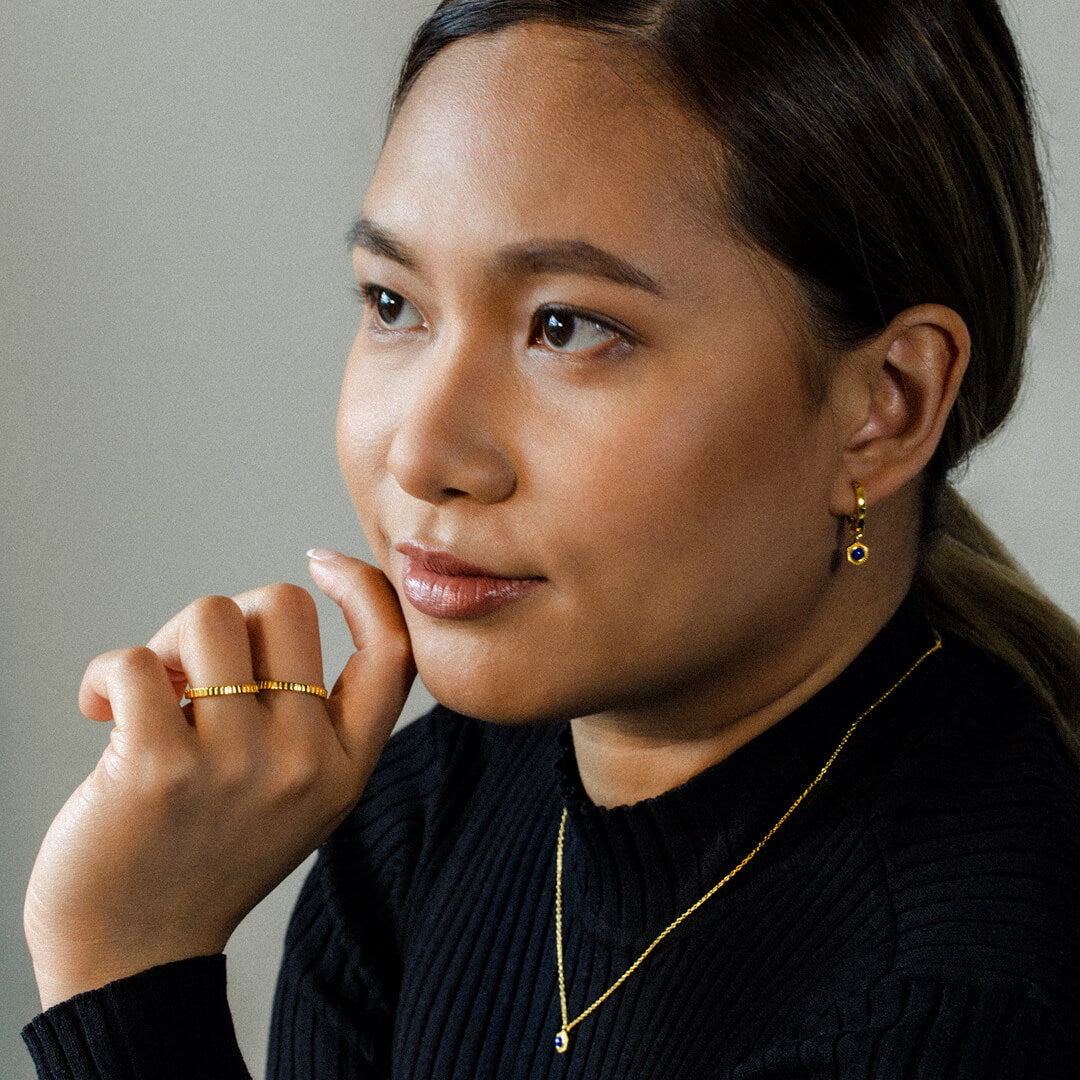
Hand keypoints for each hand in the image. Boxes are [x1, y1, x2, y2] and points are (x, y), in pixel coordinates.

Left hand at [24, 552, 413, 1009]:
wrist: (133, 954)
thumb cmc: (208, 854)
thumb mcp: (300, 796)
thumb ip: (315, 719)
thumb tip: (271, 612)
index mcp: (346, 766)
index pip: (392, 651)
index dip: (363, 588)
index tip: (320, 564)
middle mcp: (305, 762)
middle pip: (283, 608)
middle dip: (229, 618)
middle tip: (194, 670)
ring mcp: (237, 765)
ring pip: (210, 618)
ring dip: (166, 643)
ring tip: (150, 693)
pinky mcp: (160, 768)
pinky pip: (135, 662)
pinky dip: (107, 675)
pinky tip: (99, 712)